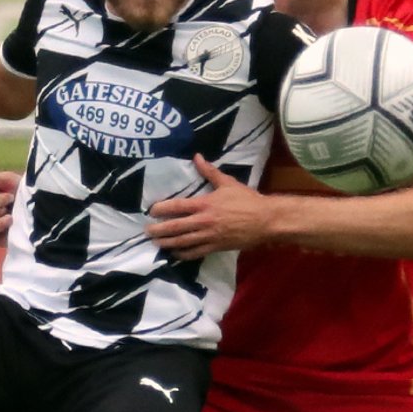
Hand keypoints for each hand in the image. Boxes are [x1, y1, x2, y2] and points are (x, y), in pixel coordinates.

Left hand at [147, 155, 267, 260]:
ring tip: (156, 243)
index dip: (162, 209)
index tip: (152, 210)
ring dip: (167, 243)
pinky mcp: (216, 247)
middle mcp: (203, 222)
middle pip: (175, 227)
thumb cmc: (247, 200)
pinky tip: (175, 254)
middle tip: (148, 231)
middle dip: (159, 230)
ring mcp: (209, 236)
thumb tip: (197, 156)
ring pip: (182, 242)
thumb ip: (209, 171)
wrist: (265, 220)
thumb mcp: (227, 183)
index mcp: (205, 204)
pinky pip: (195, 253)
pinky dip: (183, 254)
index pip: (178, 206)